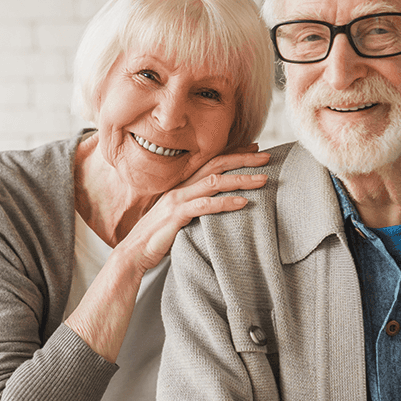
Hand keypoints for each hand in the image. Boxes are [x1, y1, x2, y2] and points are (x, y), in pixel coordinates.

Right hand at [124, 147, 271, 271]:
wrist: (133, 253)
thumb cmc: (157, 238)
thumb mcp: (179, 218)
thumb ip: (195, 208)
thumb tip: (217, 208)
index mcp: (182, 185)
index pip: (211, 162)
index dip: (233, 154)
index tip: (255, 148)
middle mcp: (180, 187)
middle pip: (216, 165)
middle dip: (243, 159)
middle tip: (267, 156)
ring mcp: (177, 200)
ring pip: (214, 182)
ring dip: (241, 179)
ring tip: (263, 180)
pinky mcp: (176, 215)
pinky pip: (205, 205)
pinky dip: (226, 203)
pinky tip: (243, 203)